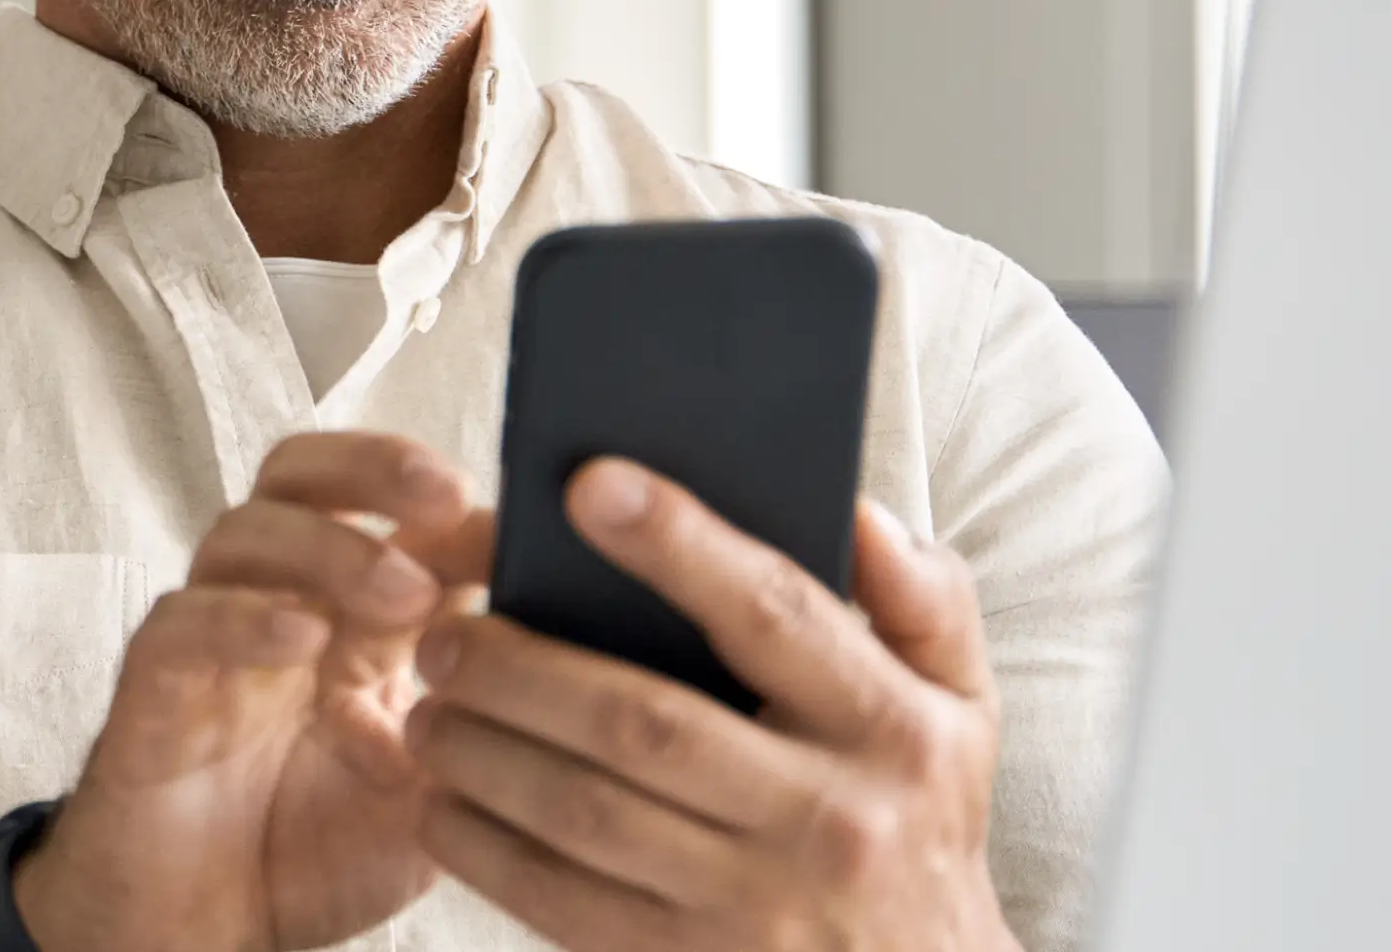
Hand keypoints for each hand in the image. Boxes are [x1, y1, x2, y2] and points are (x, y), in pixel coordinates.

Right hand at [9, 431, 485, 951]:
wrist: (209, 935)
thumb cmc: (315, 854)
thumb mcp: (436, 784)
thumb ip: (485, 711)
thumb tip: (569, 639)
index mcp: (347, 612)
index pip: (386, 508)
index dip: (447, 502)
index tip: (520, 526)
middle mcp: (274, 602)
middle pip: (301, 477)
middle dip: (373, 466)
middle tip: (445, 495)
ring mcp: (211, 639)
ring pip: (244, 532)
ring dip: (328, 545)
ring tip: (401, 594)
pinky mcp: (153, 689)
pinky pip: (183, 623)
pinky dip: (243, 618)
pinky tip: (303, 636)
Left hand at [403, 464, 1018, 950]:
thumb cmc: (921, 819)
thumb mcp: (962, 707)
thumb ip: (920, 597)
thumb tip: (848, 504)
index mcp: (892, 728)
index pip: (772, 612)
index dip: (678, 542)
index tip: (587, 486)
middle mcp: (828, 817)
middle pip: (642, 720)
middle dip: (521, 666)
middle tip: (445, 631)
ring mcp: (755, 906)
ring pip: (584, 811)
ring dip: (483, 752)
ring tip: (428, 706)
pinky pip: (561, 902)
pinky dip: (485, 847)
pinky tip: (443, 801)